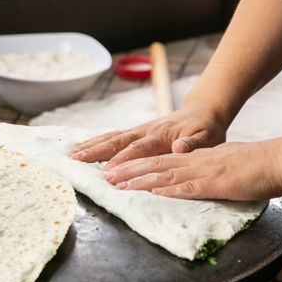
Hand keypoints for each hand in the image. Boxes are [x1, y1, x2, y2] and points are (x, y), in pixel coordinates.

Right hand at [69, 100, 227, 167]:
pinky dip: (98, 141)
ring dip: (92, 145)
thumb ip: (195, 144)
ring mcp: (142, 129)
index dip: (123, 159)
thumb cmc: (208, 128)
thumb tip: (180, 148)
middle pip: (119, 140)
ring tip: (72, 154)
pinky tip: (83, 148)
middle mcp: (148, 130)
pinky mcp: (139, 131)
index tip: (108, 171)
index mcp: (163, 135)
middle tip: (76, 160)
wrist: (205, 110)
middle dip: (97, 151)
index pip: (140, 148)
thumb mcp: (209, 138)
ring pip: (113, 136)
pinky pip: (115, 135)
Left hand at [102, 140, 281, 200]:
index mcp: (199, 158)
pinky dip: (171, 190)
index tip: (119, 170)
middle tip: (106, 177)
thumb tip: (199, 179)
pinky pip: (190, 187)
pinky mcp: (218, 183)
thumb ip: (210, 171)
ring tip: (119, 185)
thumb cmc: (258, 166)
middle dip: (129, 171)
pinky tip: (154, 192)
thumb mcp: (228, 165)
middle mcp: (197, 162)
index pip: (163, 161)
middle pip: (157, 165)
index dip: (139, 165)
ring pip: (167, 175)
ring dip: (141, 180)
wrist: (279, 160)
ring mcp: (206, 171)